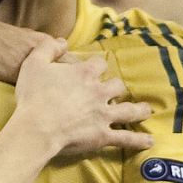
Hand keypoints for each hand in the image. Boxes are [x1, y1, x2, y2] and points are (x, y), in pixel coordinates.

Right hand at [14, 42, 153, 158]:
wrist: (36, 128)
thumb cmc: (33, 97)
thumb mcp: (34, 64)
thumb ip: (48, 48)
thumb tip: (62, 41)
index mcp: (84, 74)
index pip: (99, 64)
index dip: (97, 66)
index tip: (94, 70)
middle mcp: (98, 92)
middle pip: (116, 85)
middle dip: (116, 88)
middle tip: (115, 92)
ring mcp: (103, 115)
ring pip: (128, 110)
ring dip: (138, 110)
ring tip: (146, 111)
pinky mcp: (102, 135)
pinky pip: (125, 138)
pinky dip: (137, 140)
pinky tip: (149, 142)